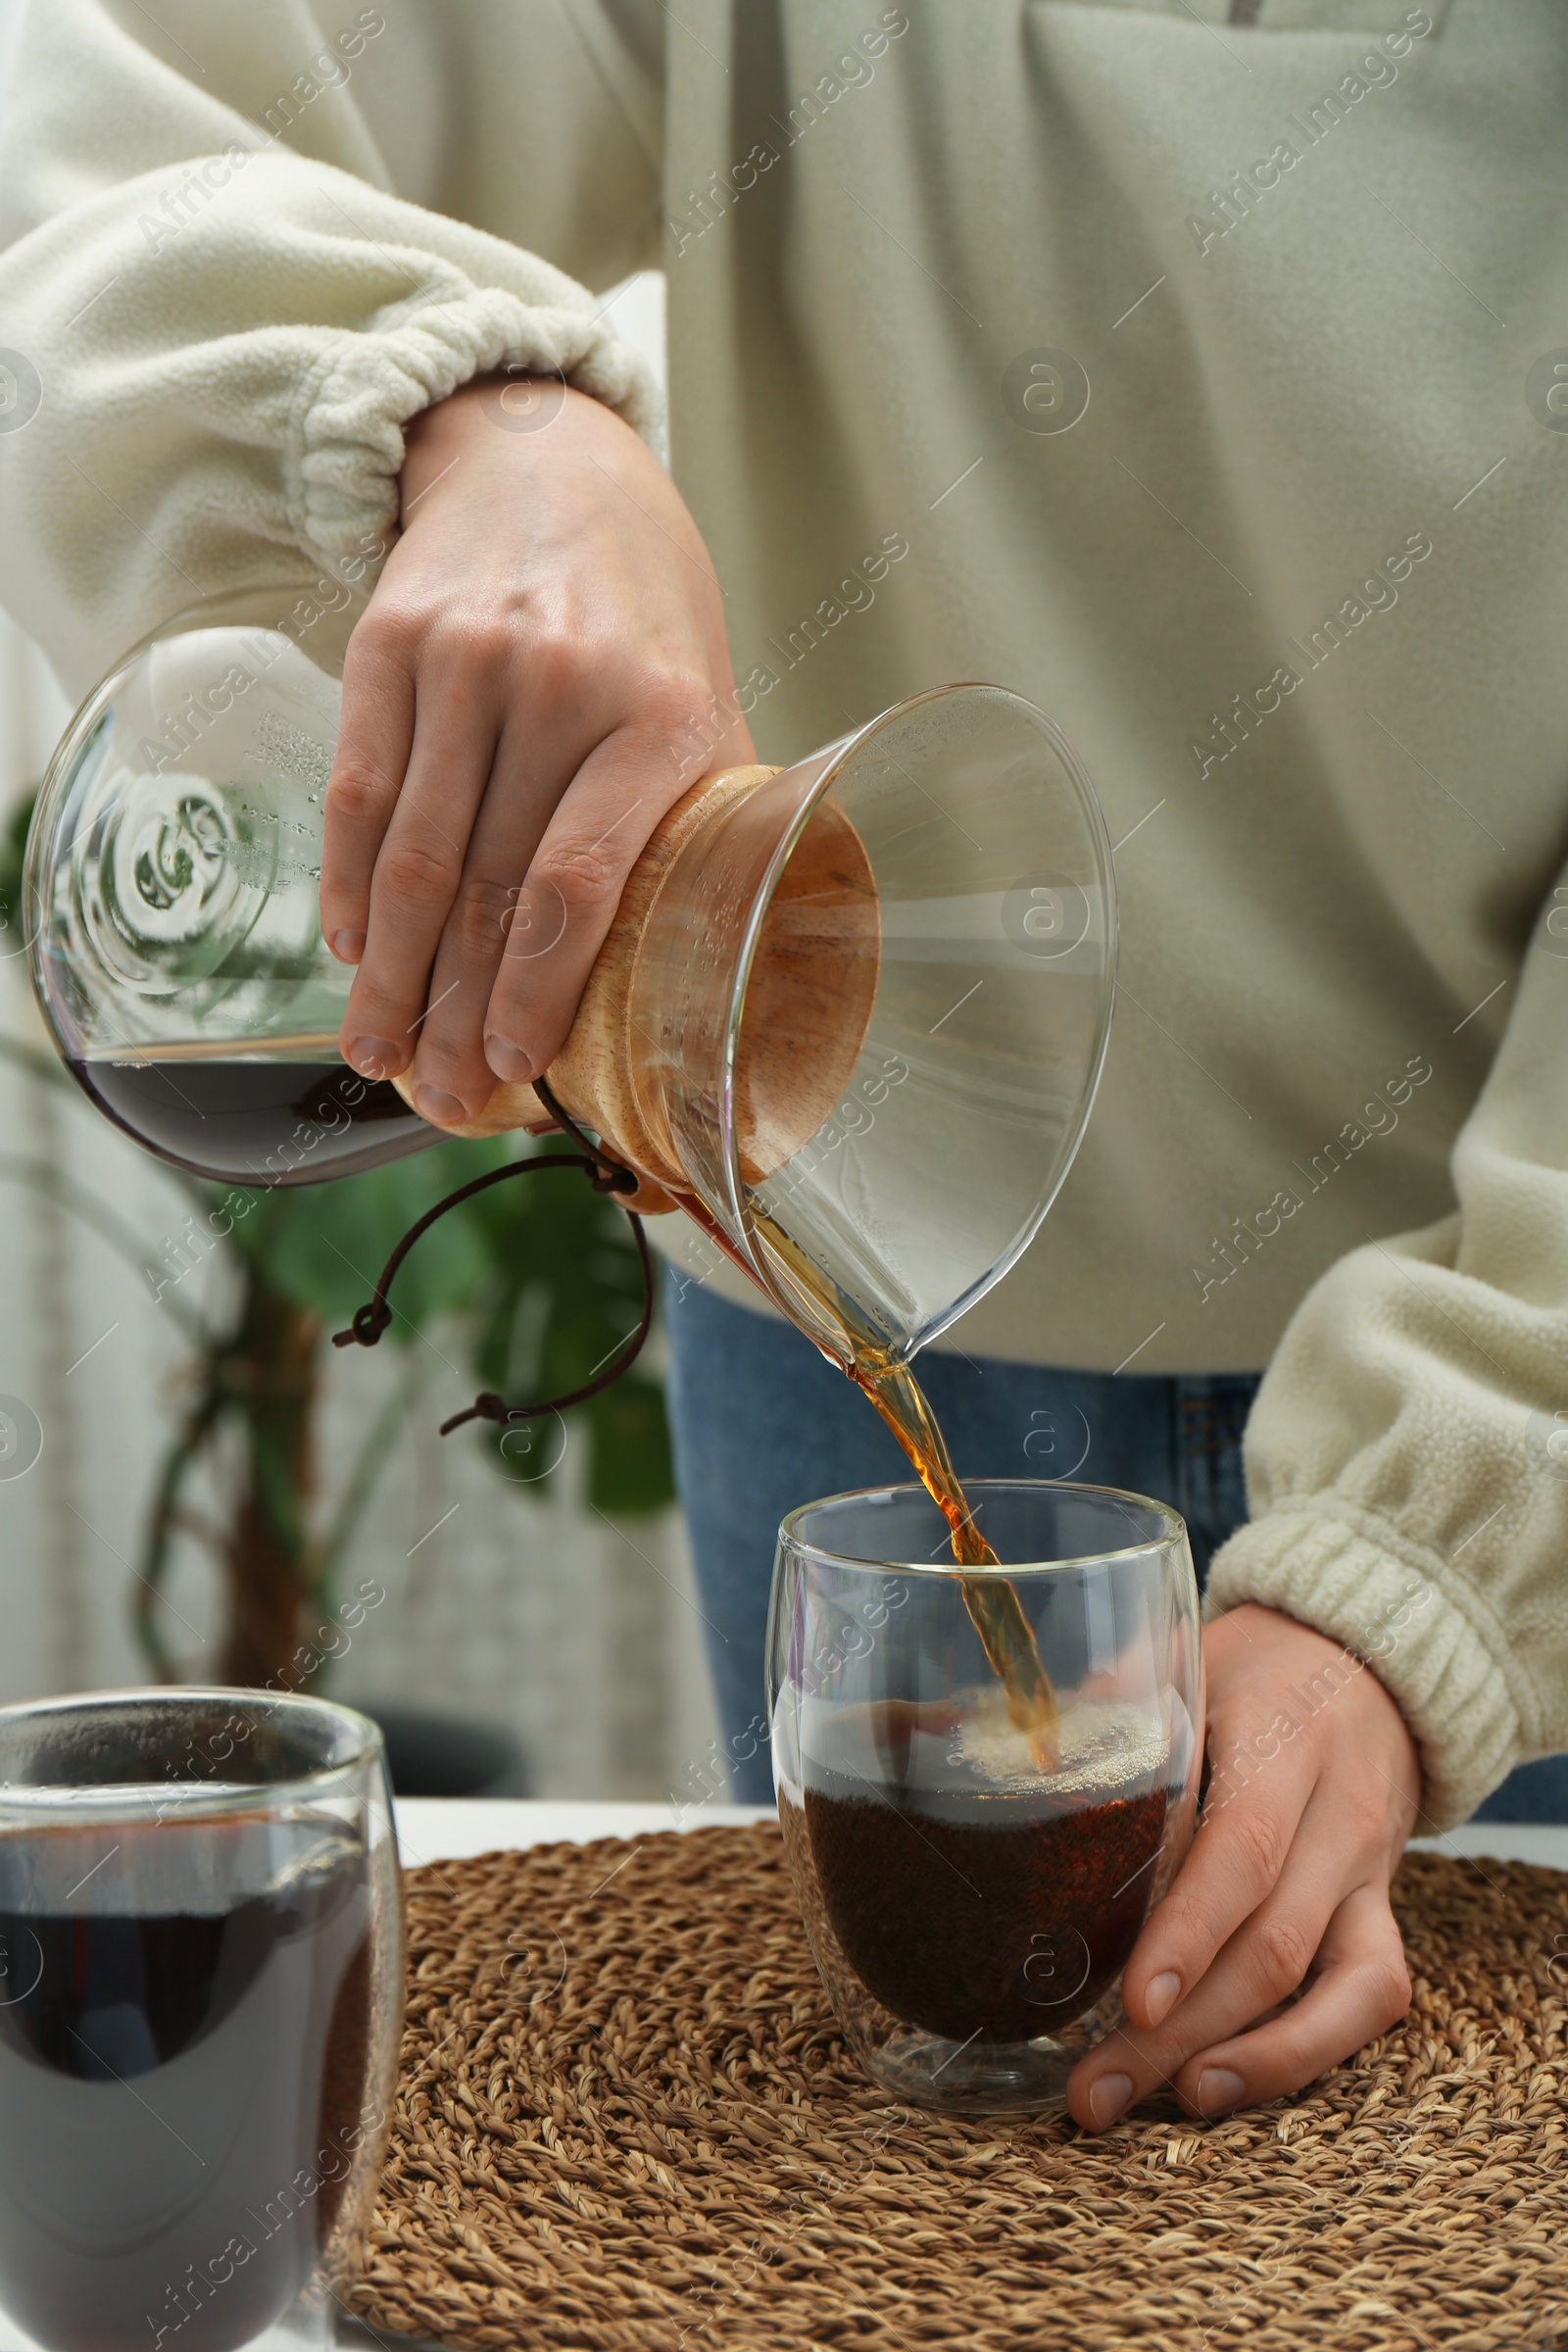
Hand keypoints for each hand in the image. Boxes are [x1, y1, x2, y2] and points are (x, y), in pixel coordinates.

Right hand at [320, 376, 754, 1122]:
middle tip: (439, 1098)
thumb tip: (724, 972)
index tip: (514, 1069)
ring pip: (409, 855)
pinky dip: (348, 884)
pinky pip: (357, 790)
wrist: (548, 459)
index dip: (535, 991)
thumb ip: (705, 824)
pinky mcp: (387, 642)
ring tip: (379, 1053)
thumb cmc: (642, 610)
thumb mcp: (706, 699)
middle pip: (483, 888)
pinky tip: (351, 950)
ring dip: (388, 975)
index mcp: (657, 716)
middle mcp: (557, 684)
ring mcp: (463, 658)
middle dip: (454, 1012)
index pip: (578, 884)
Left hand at [1067, 1602, 1420, 2130]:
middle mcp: (1339, 1812)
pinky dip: (1308, 2052)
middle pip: (1275, 1942)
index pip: (1245, 1848)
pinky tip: (1228, 2085)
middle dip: (1184, 2031)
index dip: (1191, 1931)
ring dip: (1249, 2063)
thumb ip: (1108, 1706)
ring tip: (1162, 2106)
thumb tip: (989, 1746)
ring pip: (1337, 1987)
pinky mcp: (1383, 1909)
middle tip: (1094, 2091)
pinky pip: (1371, 1995)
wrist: (1366, 1662)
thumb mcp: (1184, 1660)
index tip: (1135, 2001)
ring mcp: (1369, 1870)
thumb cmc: (1251, 1668)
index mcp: (1282, 1737)